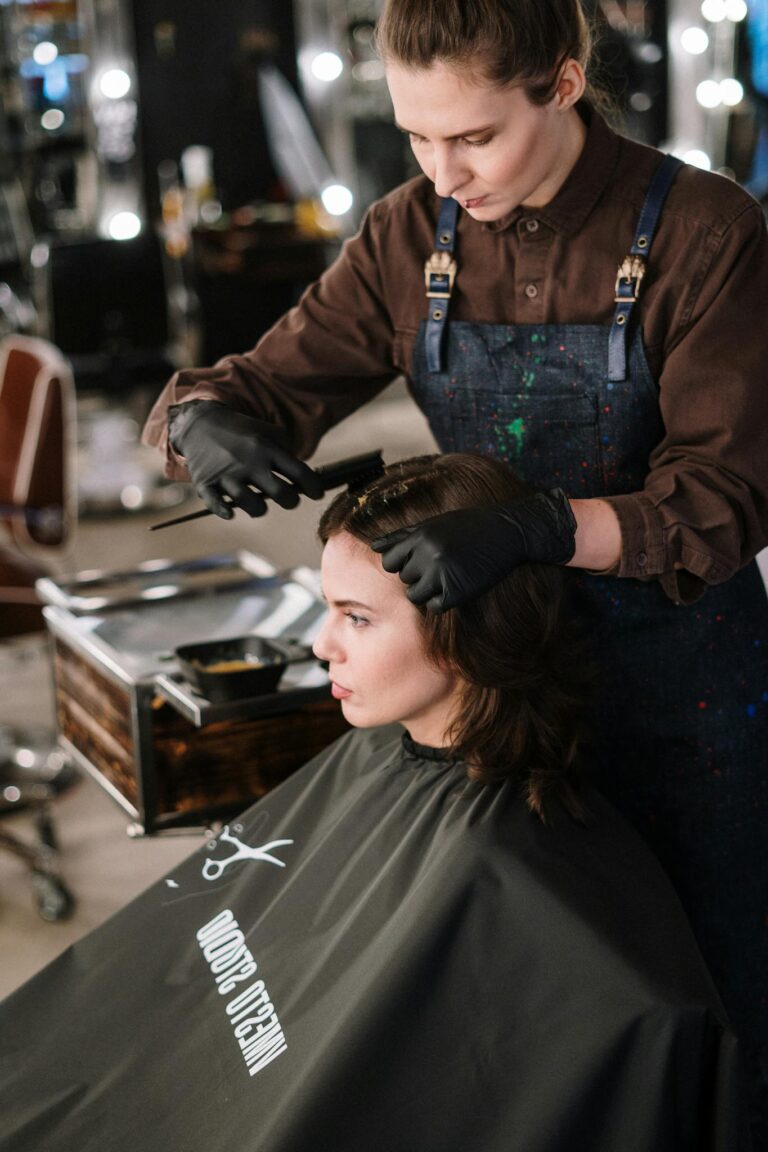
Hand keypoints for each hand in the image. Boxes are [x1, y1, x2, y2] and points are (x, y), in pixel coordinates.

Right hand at [168, 400, 323, 517]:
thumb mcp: (267, 431)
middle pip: (281, 493)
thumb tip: (304, 474)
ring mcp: (226, 474)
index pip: (299, 472)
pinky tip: (231, 512)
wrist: (199, 424)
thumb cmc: (241, 431)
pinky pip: (216, 504)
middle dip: (291, 501)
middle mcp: (248, 461)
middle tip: (290, 499)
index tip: (317, 493)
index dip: (313, 487)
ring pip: (251, 504)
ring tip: (260, 505)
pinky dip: (225, 511)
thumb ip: (286, 449)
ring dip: (259, 509)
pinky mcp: (206, 483)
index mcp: (266, 448)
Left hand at [370, 489, 575, 611]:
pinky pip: (436, 606)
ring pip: (416, 595)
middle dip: (420, 575)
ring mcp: (442, 573)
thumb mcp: (435, 524)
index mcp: (420, 535)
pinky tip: (458, 586)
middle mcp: (427, 553)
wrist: (509, 531)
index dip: (402, 564)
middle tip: (444, 564)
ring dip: (429, 590)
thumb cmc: (471, 526)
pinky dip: (444, 601)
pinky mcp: (457, 591)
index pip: (390, 561)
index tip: (419, 560)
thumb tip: (373, 546)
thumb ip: (403, 536)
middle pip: (405, 578)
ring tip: (450, 575)